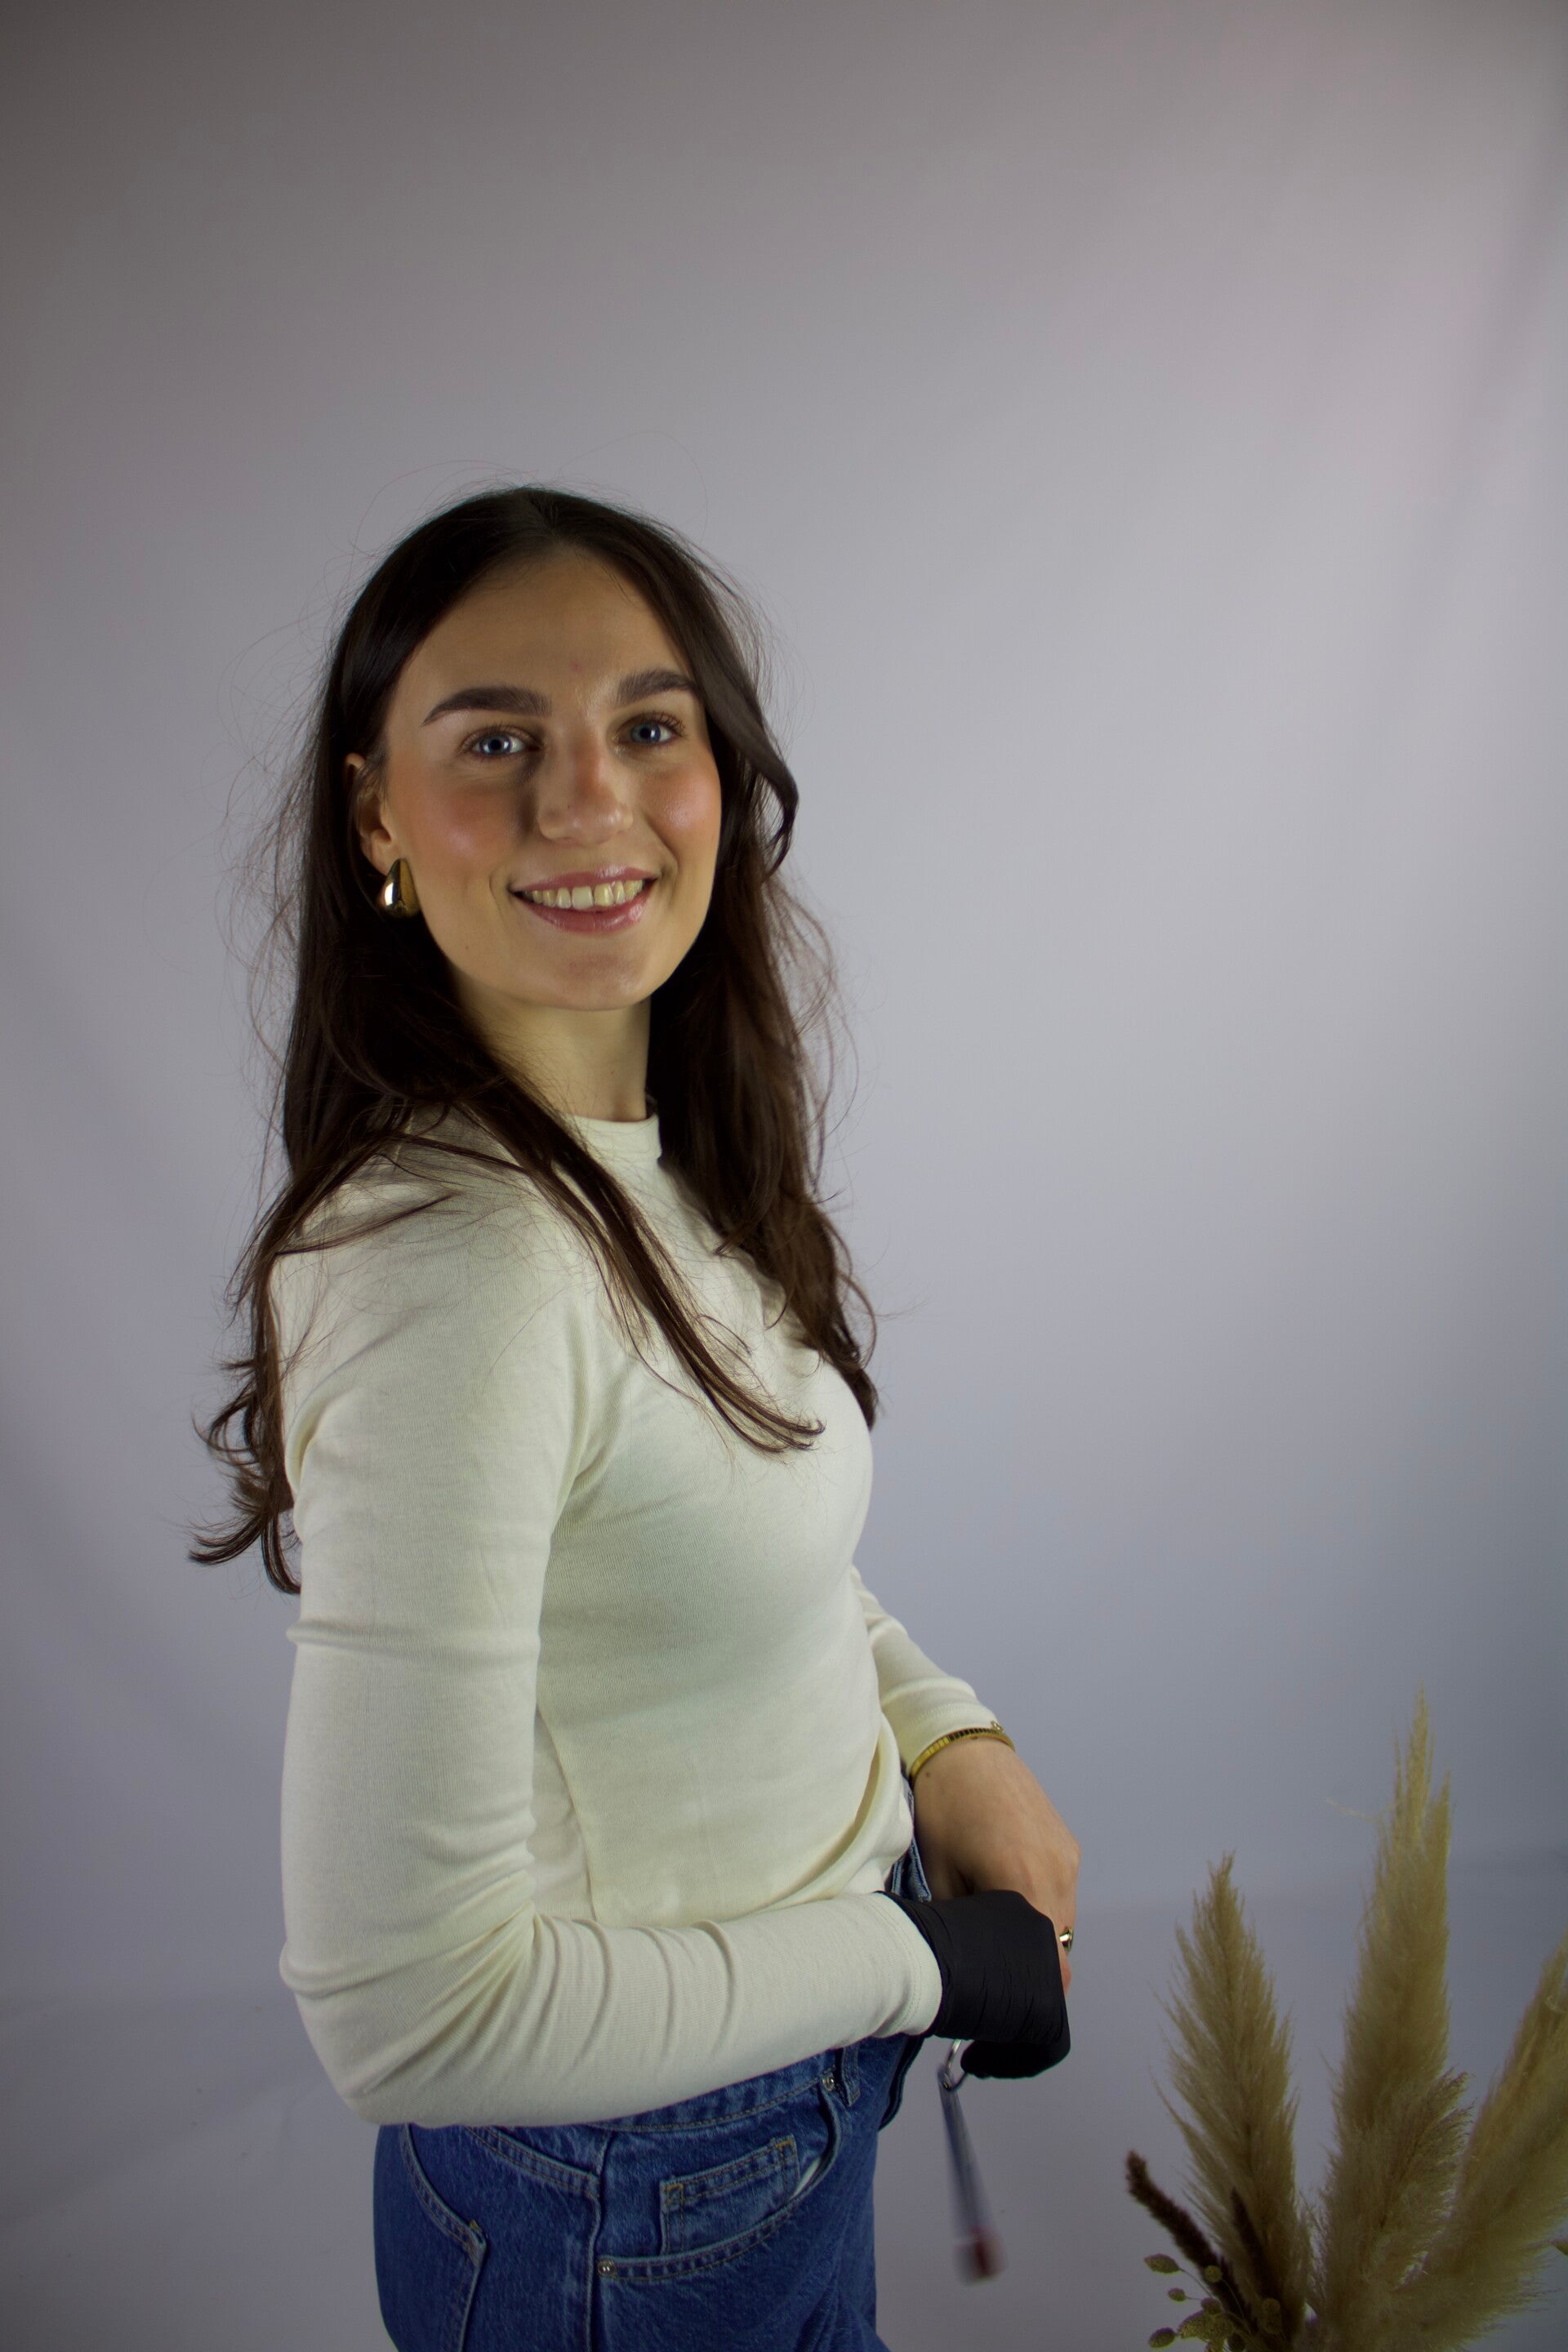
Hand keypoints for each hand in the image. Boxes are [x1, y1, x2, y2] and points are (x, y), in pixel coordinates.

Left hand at [911, 1737, 1078, 1994]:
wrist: (961, 1746)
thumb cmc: (943, 1808)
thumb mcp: (941, 1875)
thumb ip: (966, 1928)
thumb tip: (970, 1964)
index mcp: (1028, 1885)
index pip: (1053, 1967)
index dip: (1035, 1992)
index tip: (1009, 2004)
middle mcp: (1059, 1873)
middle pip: (1060, 1947)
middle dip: (1034, 1964)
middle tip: (997, 1971)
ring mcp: (1068, 1856)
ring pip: (1063, 1918)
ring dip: (1038, 1932)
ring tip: (998, 1928)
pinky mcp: (1067, 1842)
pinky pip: (1063, 1890)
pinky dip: (1043, 1903)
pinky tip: (1008, 1895)